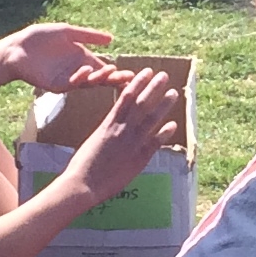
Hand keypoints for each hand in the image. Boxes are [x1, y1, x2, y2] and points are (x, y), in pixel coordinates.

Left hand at [0, 22, 118, 96]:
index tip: (132, 73)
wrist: (16, 48)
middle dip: (114, 78)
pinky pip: (71, 83)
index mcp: (82, 59)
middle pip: (100, 77)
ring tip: (110, 71)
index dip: (117, 71)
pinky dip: (79, 77)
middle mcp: (78, 71)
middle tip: (129, 78)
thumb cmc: (39, 38)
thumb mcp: (67, 32)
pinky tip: (86, 70)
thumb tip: (111, 39)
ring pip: (88, 82)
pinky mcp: (55, 85)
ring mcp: (67, 79)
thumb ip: (88, 36)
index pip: (104, 67)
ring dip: (99, 77)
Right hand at [66, 68, 178, 201]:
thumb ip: (106, 132)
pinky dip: (165, 132)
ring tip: (173, 93)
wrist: (83, 184)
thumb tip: (112, 127)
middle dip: (154, 87)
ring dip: (164, 105)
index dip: (138, 83)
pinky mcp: (138, 158)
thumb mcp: (93, 141)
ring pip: (151, 119)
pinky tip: (173, 124)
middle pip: (141, 103)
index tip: (146, 72)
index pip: (126, 97)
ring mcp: (131, 143)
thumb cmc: (82, 165)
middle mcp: (122, 129)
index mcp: (108, 123)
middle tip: (164, 75)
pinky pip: (155, 142)